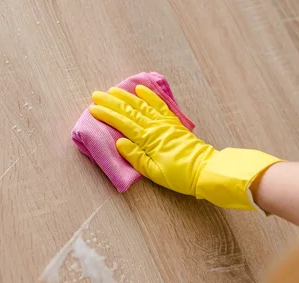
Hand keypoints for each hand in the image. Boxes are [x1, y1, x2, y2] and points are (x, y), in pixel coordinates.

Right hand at [90, 85, 214, 196]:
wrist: (205, 170)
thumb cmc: (178, 175)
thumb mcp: (153, 172)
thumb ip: (135, 157)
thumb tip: (119, 142)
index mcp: (148, 140)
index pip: (123, 124)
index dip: (107, 115)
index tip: (93, 109)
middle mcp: (155, 127)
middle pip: (129, 111)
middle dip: (111, 102)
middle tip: (96, 95)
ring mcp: (164, 123)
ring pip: (141, 105)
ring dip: (126, 96)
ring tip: (113, 90)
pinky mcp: (172, 122)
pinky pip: (159, 105)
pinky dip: (149, 96)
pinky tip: (140, 89)